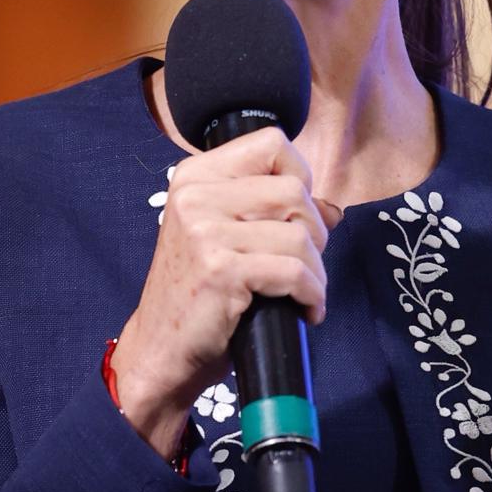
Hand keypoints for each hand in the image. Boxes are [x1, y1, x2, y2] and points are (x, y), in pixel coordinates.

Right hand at [112, 124, 334, 441]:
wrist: (161, 349)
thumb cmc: (197, 295)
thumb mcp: (226, 240)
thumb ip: (273, 214)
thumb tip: (331, 207)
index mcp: (195, 176)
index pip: (271, 143)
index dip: (299, 177)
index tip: (295, 217)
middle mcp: (195, 195)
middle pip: (293, 189)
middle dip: (313, 232)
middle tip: (303, 264)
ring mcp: (205, 230)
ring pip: (299, 234)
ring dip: (315, 270)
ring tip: (305, 293)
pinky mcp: (220, 268)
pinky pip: (293, 270)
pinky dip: (311, 294)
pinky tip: (305, 310)